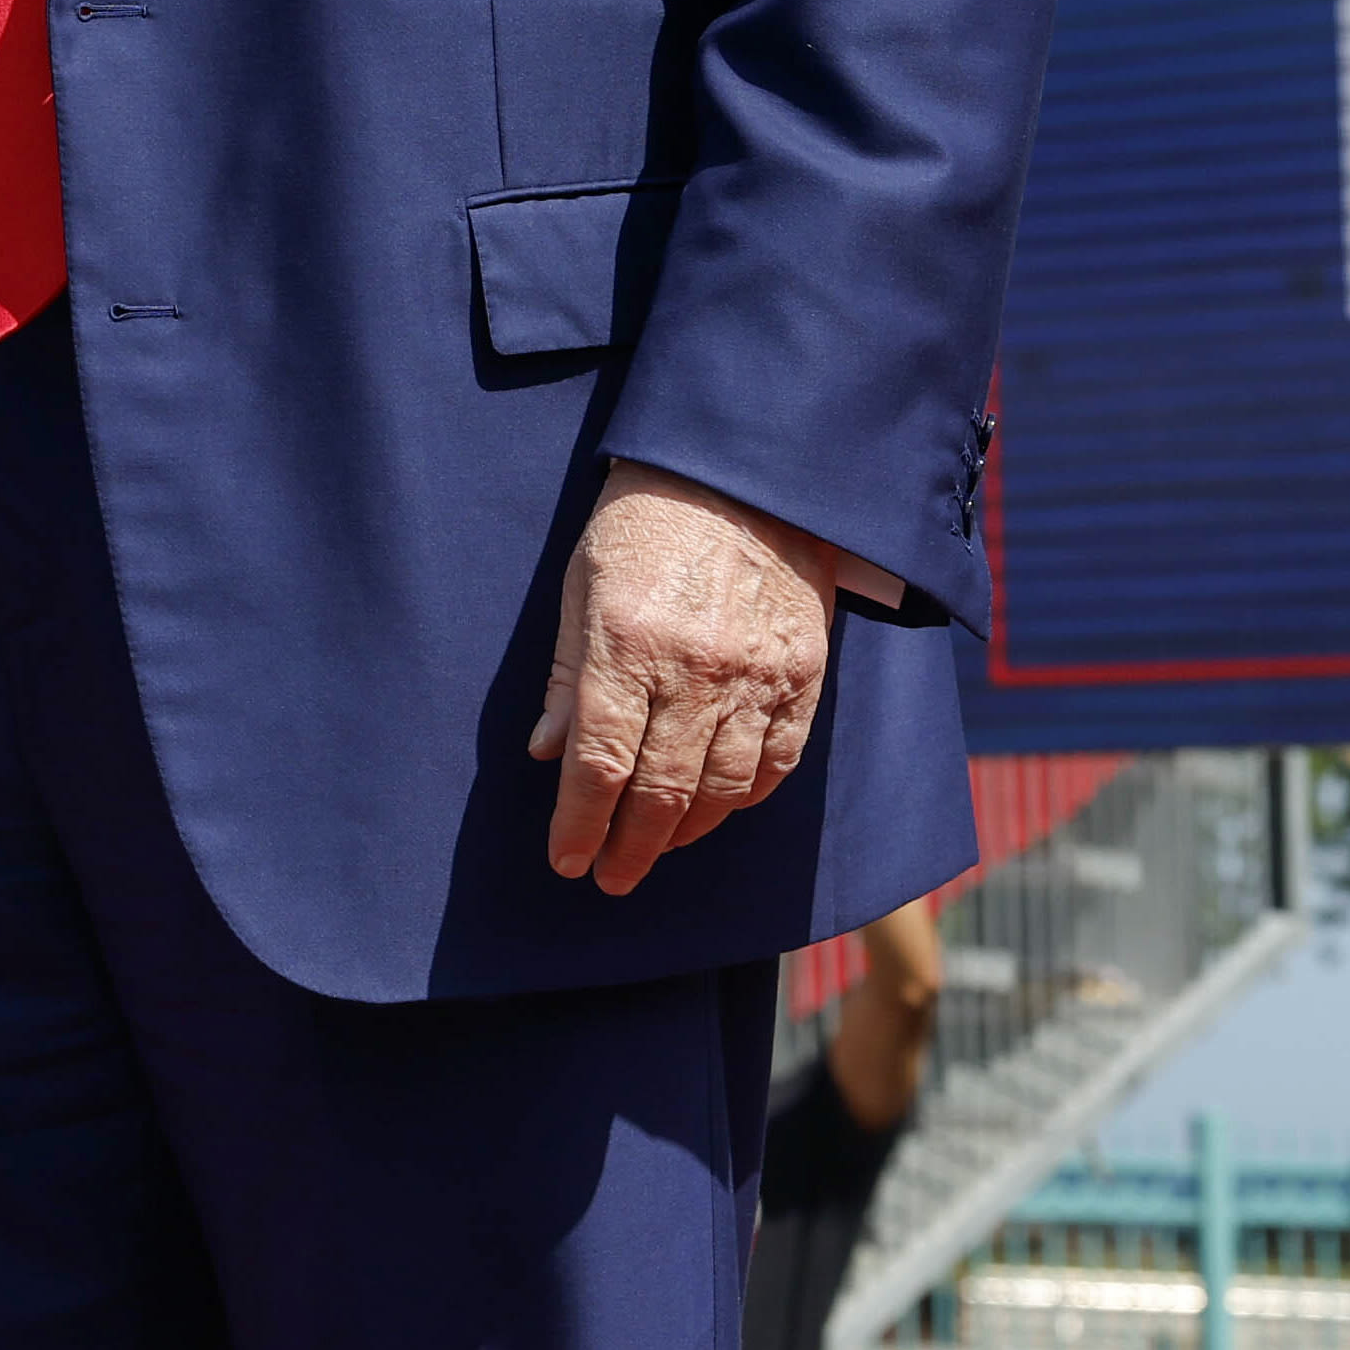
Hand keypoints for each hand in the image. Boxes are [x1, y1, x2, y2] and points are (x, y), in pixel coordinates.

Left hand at [526, 461, 844, 895]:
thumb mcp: (580, 584)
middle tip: (611, 877)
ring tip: (657, 846)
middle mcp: (696, 670)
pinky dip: (746, 798)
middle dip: (630, 847)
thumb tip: (545, 754)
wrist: (744, 473)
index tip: (568, 860)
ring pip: (725, 788)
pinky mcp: (804, 674)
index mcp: (628, 644)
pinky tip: (718, 808)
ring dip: (686, 831)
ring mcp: (758, 675)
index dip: (581, 823)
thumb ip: (566, 675)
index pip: (600, 762)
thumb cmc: (644, 522)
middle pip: (661, 790)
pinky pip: (779, 761)